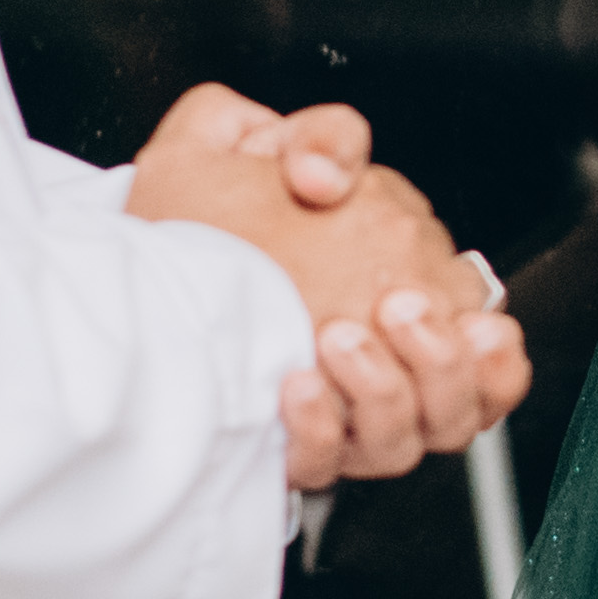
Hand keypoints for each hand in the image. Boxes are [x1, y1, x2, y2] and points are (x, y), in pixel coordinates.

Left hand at [123, 96, 528, 486]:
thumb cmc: (178, 233)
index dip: (486, 338)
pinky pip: (324, 464)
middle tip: (396, 311)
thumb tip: (331, 169)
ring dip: (386, 392)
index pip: (483, 341)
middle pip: (460, 404)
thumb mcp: (227, 151)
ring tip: (339, 342)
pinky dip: (319, 429)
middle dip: (441, 360)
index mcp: (392, 300)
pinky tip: (291, 388)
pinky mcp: (287, 451)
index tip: (434, 298)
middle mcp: (376, 366)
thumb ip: (312, 134)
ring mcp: (336, 415)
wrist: (111, 291)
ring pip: (407, 441)